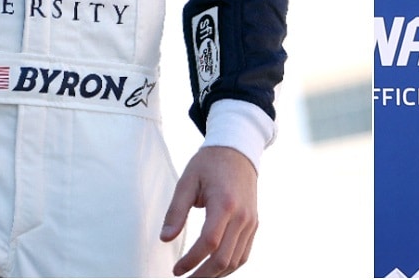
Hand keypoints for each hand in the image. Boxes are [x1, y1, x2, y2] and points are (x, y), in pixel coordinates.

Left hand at [160, 146, 257, 276]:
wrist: (238, 150)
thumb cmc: (210, 163)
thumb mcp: (187, 181)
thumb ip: (176, 211)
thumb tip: (165, 238)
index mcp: (224, 204)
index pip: (209, 243)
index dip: (191, 261)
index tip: (176, 270)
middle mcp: (242, 216)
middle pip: (224, 258)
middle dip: (202, 275)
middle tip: (185, 279)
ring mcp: (251, 221)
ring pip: (236, 261)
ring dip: (216, 275)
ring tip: (196, 276)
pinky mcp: (254, 224)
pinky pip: (244, 254)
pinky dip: (229, 266)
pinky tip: (214, 269)